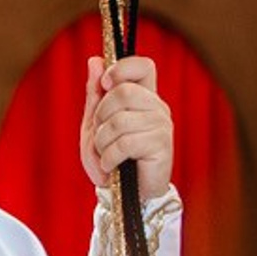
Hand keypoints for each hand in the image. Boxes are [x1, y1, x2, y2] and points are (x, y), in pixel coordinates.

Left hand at [80, 55, 172, 200]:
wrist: (123, 195)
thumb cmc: (111, 158)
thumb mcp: (95, 124)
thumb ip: (95, 93)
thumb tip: (94, 60)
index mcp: (143, 96)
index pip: (143, 65)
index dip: (122, 68)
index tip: (105, 85)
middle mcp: (156, 107)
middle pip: (123, 92)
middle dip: (100, 116)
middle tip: (100, 136)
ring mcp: (161, 125)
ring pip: (120, 120)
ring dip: (102, 142)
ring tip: (104, 156)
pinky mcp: (161, 146)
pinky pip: (125, 143)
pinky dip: (109, 157)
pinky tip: (110, 167)